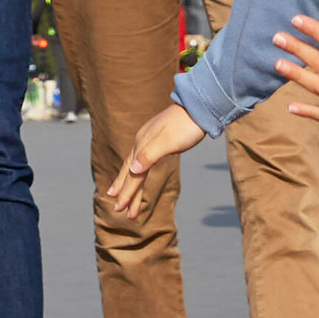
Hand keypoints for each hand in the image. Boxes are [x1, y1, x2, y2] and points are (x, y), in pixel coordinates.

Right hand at [104, 103, 206, 218]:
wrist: (200, 108)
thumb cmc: (186, 126)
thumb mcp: (168, 142)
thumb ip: (149, 155)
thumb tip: (132, 170)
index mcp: (142, 145)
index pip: (132, 174)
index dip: (126, 192)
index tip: (120, 209)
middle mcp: (142, 143)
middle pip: (130, 172)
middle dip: (124, 191)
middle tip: (118, 209)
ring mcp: (150, 142)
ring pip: (136, 168)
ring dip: (131, 185)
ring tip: (126, 200)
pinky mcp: (159, 142)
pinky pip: (143, 162)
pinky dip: (139, 173)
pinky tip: (138, 174)